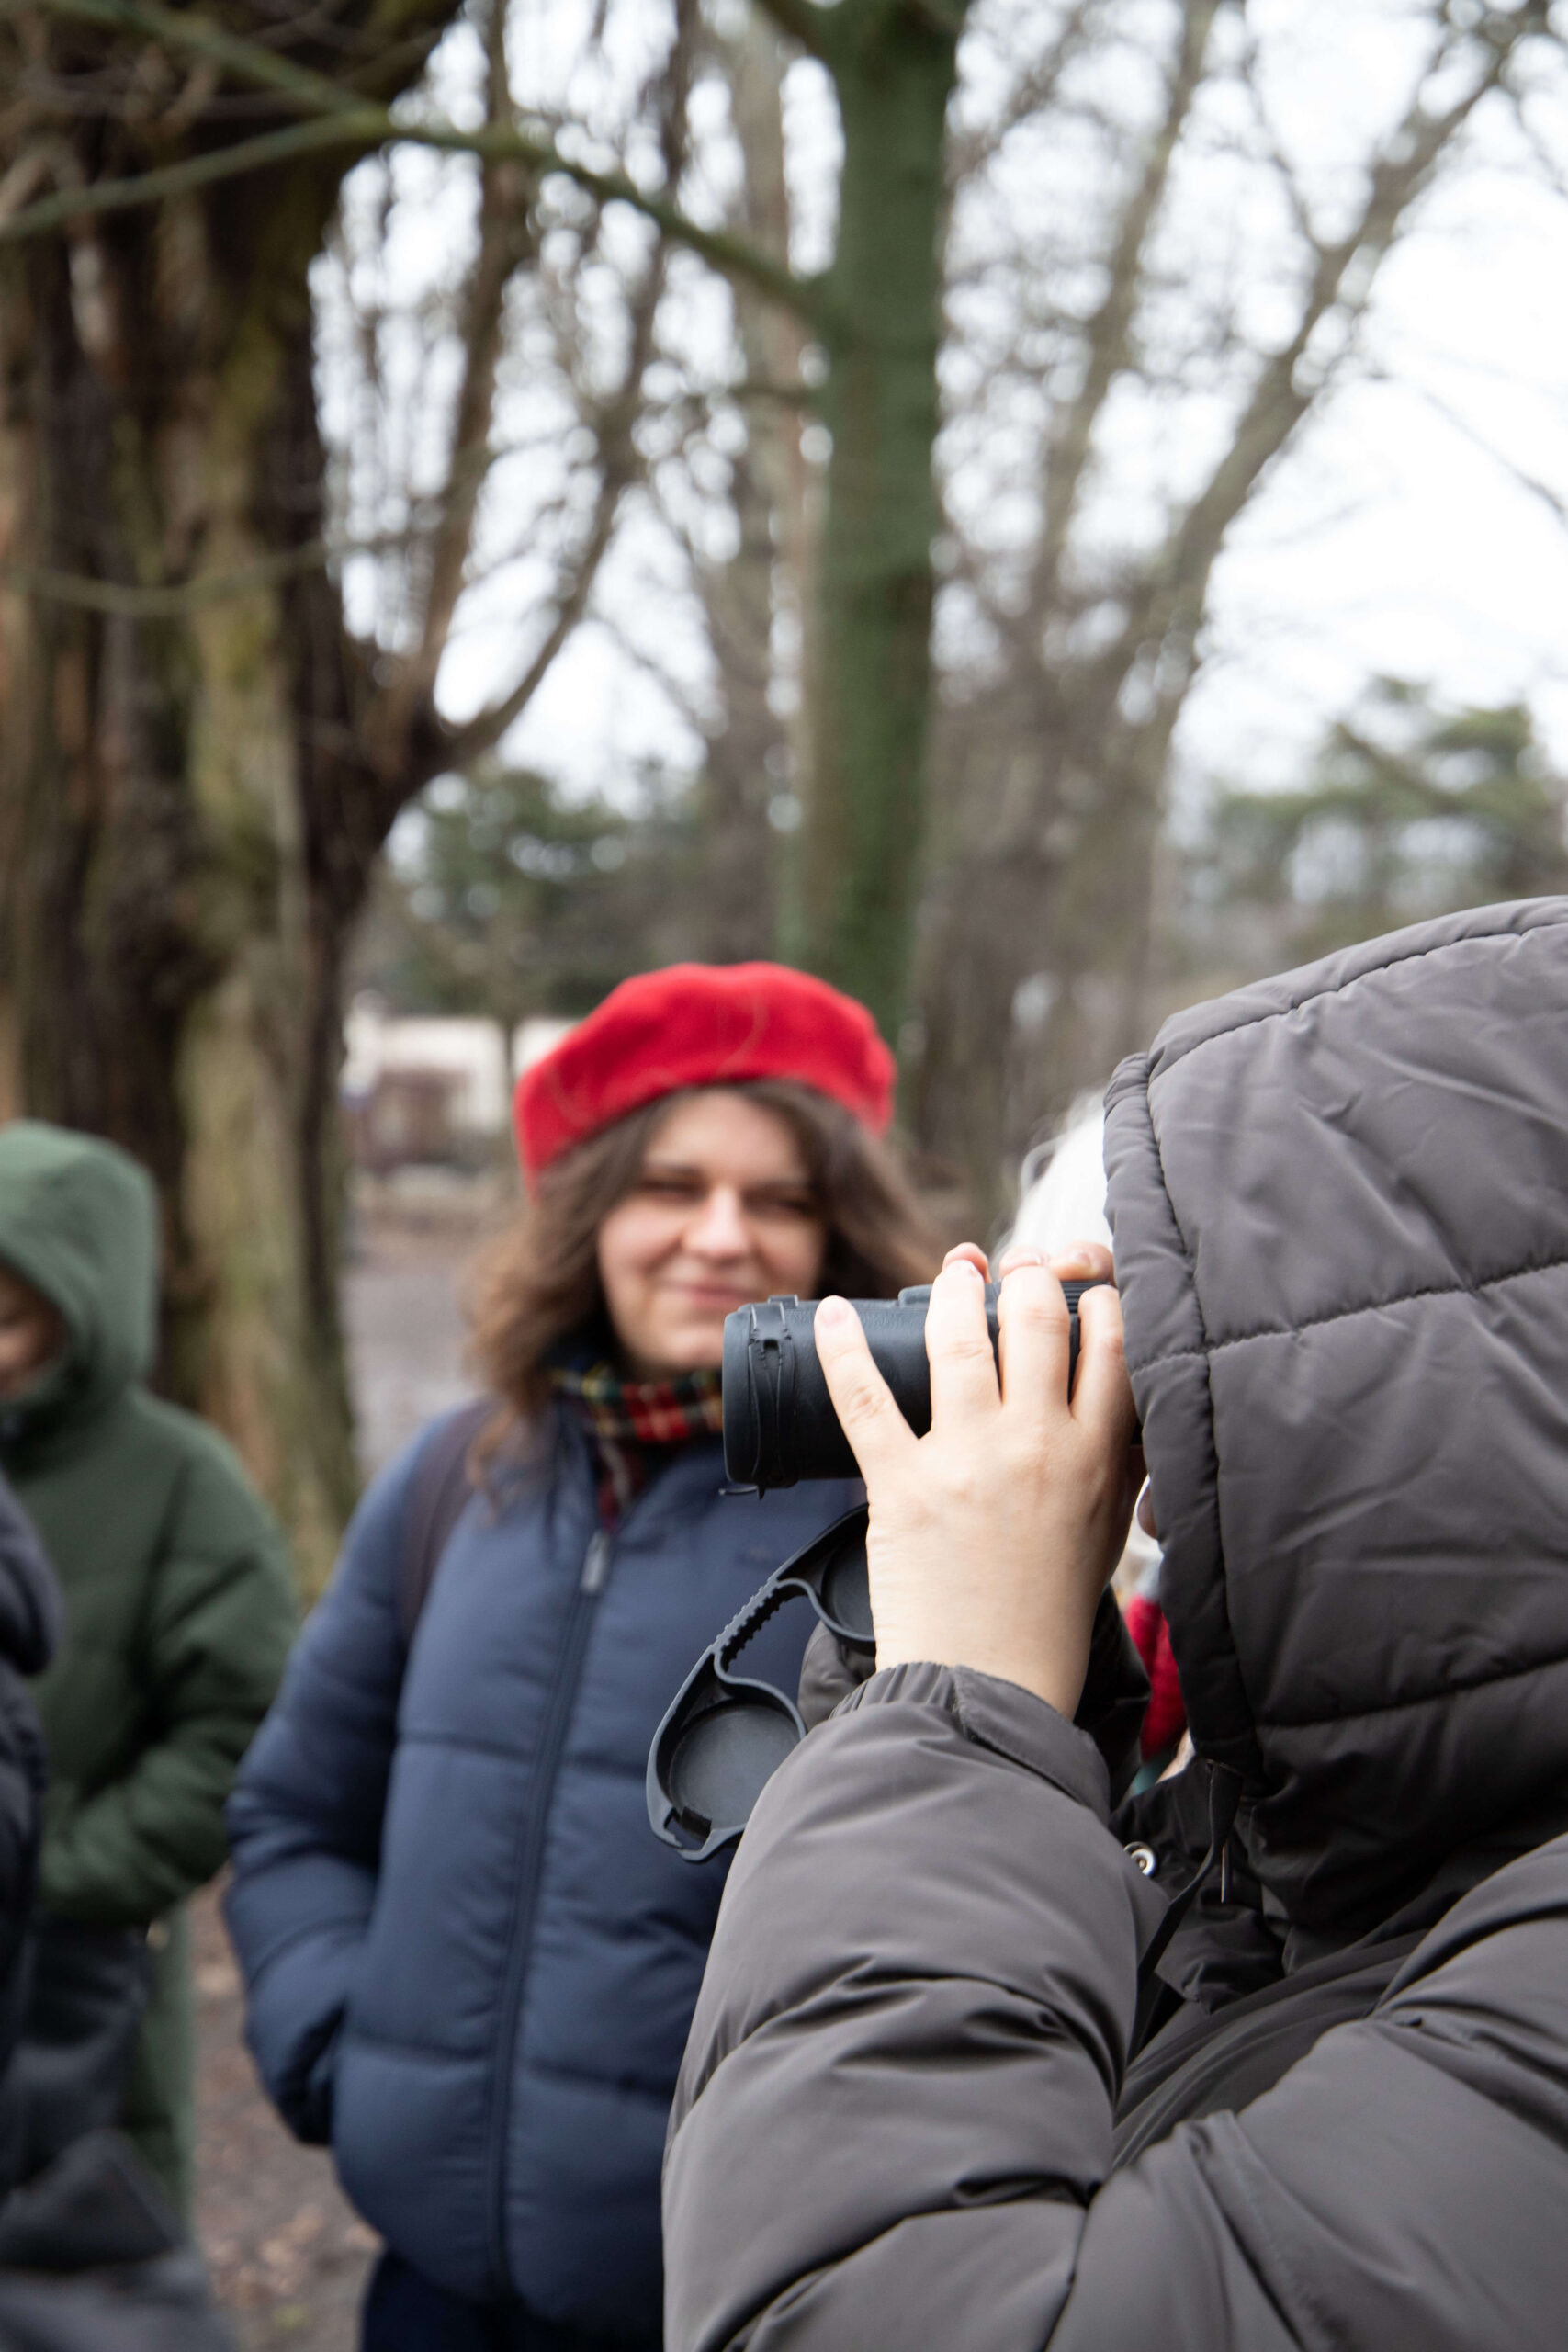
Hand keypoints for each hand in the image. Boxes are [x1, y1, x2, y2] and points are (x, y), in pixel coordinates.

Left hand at [813, 1241, 1140, 1717]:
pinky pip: (865, 1397)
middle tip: (1013, 1268)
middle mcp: (1037, 1444)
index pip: (1110, 1340)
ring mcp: (967, 1460)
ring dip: (952, 1288)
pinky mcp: (903, 1485)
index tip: (1079, 1284)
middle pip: (1035, 1318)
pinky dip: (843, 1347)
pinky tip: (835, 1311)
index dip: (1095, 1295)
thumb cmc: (1050, 1613)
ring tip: (953, 1270)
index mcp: (1096, 1455)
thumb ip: (1117, 1460)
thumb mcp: (1108, 1529)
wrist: (992, 1685)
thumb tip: (1123, 1398)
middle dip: (1025, 1276)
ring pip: (958, 1336)